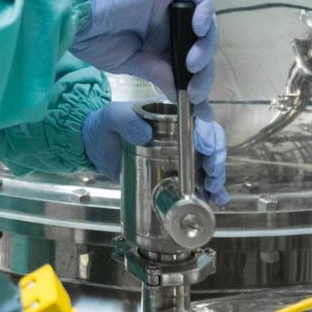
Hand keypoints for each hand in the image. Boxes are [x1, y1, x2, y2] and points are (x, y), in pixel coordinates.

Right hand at [74, 0, 217, 103]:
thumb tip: (186, 98)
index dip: (200, 84)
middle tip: (195, 90)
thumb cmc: (99, 42)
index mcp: (162, 46)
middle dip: (204, 72)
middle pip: (202, 47)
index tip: (202, 110)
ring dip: (206, 47)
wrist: (82, 21)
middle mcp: (170, 27)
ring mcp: (171, 8)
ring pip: (206, 25)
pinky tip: (198, 29)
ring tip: (192, 65)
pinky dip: (205, 12)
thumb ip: (162, 76)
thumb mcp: (137, 66)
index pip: (192, 64)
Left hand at [82, 102, 229, 204]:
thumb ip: (124, 120)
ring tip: (212, 189)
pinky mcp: (177, 173)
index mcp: (171, 112)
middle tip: (210, 172)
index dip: (206, 131)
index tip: (204, 146)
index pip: (197, 118)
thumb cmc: (105, 126)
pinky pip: (199, 180)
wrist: (95, 147)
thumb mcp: (111, 117)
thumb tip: (144, 133)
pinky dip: (211, 190)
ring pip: (209, 162)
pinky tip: (217, 199)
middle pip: (210, 141)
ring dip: (216, 175)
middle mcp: (182, 131)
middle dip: (216, 156)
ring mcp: (181, 153)